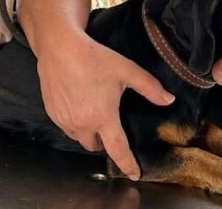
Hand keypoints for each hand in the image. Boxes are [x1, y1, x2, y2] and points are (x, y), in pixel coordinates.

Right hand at [37, 32, 174, 180]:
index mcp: (103, 117)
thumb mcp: (126, 70)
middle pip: (95, 147)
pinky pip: (66, 127)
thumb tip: (169, 100)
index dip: (127, 164)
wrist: (59, 47)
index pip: (118, 149)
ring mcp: (64, 119)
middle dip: (104, 143)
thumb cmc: (93, 57)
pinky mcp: (52, 113)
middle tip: (110, 127)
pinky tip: (78, 106)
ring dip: (88, 133)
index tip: (134, 175)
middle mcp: (82, 123)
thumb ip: (150, 88)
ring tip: (92, 115)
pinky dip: (74, 123)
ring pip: (79, 138)